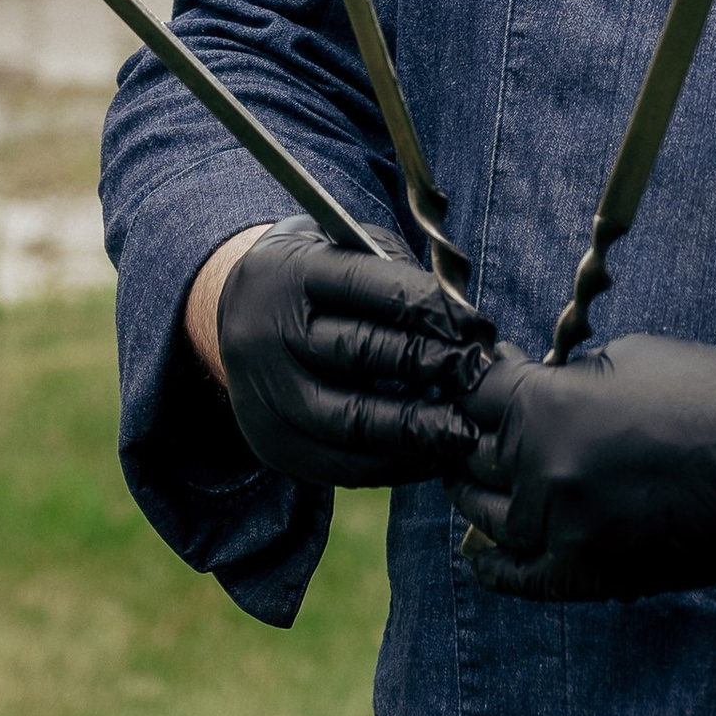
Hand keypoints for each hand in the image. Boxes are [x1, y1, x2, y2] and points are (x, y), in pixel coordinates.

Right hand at [213, 221, 495, 488]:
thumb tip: (464, 327)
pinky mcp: (267, 442)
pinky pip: (335, 466)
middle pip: (356, 354)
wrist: (238, 309)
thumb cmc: (319, 276)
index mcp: (293, 274)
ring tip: (461, 430)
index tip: (477, 327)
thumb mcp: (346, 249)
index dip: (429, 309)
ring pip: (346, 420)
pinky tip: (428, 458)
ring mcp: (261, 393)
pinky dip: (389, 466)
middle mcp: (268, 332)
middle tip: (475, 377)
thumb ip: (397, 276)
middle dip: (427, 367)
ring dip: (414, 429)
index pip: (368, 287)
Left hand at [452, 334, 715, 600]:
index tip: (482, 383)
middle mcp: (540, 472)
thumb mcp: (622, 358)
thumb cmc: (704, 392)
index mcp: (544, 408)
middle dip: (478, 438)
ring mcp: (562, 529)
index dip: (476, 385)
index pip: (473, 395)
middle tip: (484, 430)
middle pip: (474, 457)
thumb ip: (562, 382)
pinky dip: (494, 568)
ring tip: (482, 481)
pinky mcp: (590, 573)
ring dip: (481, 494)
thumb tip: (527, 390)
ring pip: (488, 517)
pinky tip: (480, 556)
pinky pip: (520, 579)